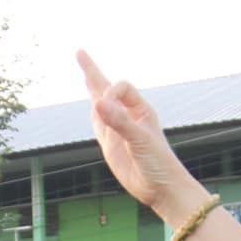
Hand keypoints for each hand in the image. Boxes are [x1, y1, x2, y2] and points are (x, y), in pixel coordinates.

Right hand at [78, 51, 196, 219]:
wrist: (161, 188)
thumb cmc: (158, 162)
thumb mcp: (139, 139)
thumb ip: (119, 121)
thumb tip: (97, 102)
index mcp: (141, 110)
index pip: (120, 87)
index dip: (111, 91)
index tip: (106, 105)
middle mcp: (128, 116)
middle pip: (107, 88)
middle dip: (92, 71)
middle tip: (79, 52)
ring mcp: (118, 131)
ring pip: (101, 105)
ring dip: (92, 89)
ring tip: (85, 71)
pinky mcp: (111, 146)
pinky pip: (99, 125)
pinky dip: (93, 113)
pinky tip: (93, 103)